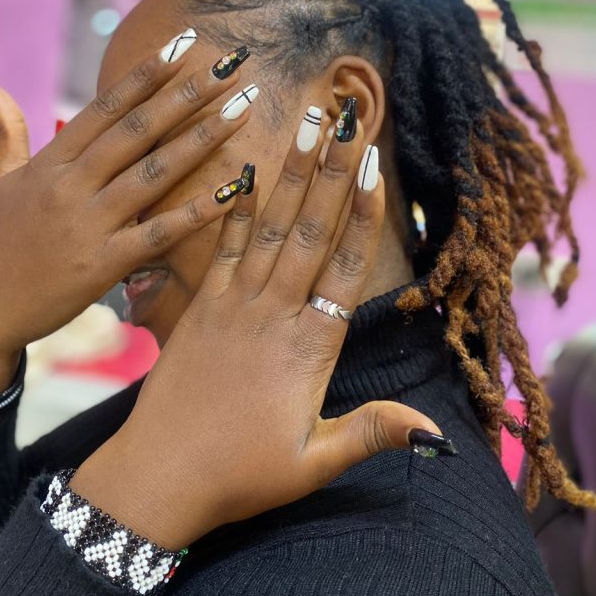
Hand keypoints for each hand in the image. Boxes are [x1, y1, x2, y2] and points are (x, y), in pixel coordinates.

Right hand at [0, 32, 254, 402]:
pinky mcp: (104, 265)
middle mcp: (71, 186)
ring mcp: (88, 225)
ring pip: (154, 173)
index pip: (106, 108)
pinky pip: (159, 232)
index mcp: (51, 163)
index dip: (147, 75)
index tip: (185, 45)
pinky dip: (197, 211)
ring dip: (202, 138)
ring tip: (242, 109)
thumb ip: (5, 131)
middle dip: (187, 94)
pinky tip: (234, 189)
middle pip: (138, 130)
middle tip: (230, 64)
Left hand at [72, 106, 451, 549]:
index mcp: (309, 347)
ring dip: (289, 174)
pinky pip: (221, 248)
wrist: (158, 475)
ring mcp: (233, 305)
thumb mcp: (314, 463)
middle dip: (331, 171)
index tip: (372, 166)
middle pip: (310, 231)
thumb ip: (371, 434)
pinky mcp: (200, 308)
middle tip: (344, 118)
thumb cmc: (239, 476)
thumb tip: (437, 431)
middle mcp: (273, 313)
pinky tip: (241, 174)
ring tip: (303, 126)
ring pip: (269, 227)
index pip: (345, 267)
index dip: (362, 213)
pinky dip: (233, 210)